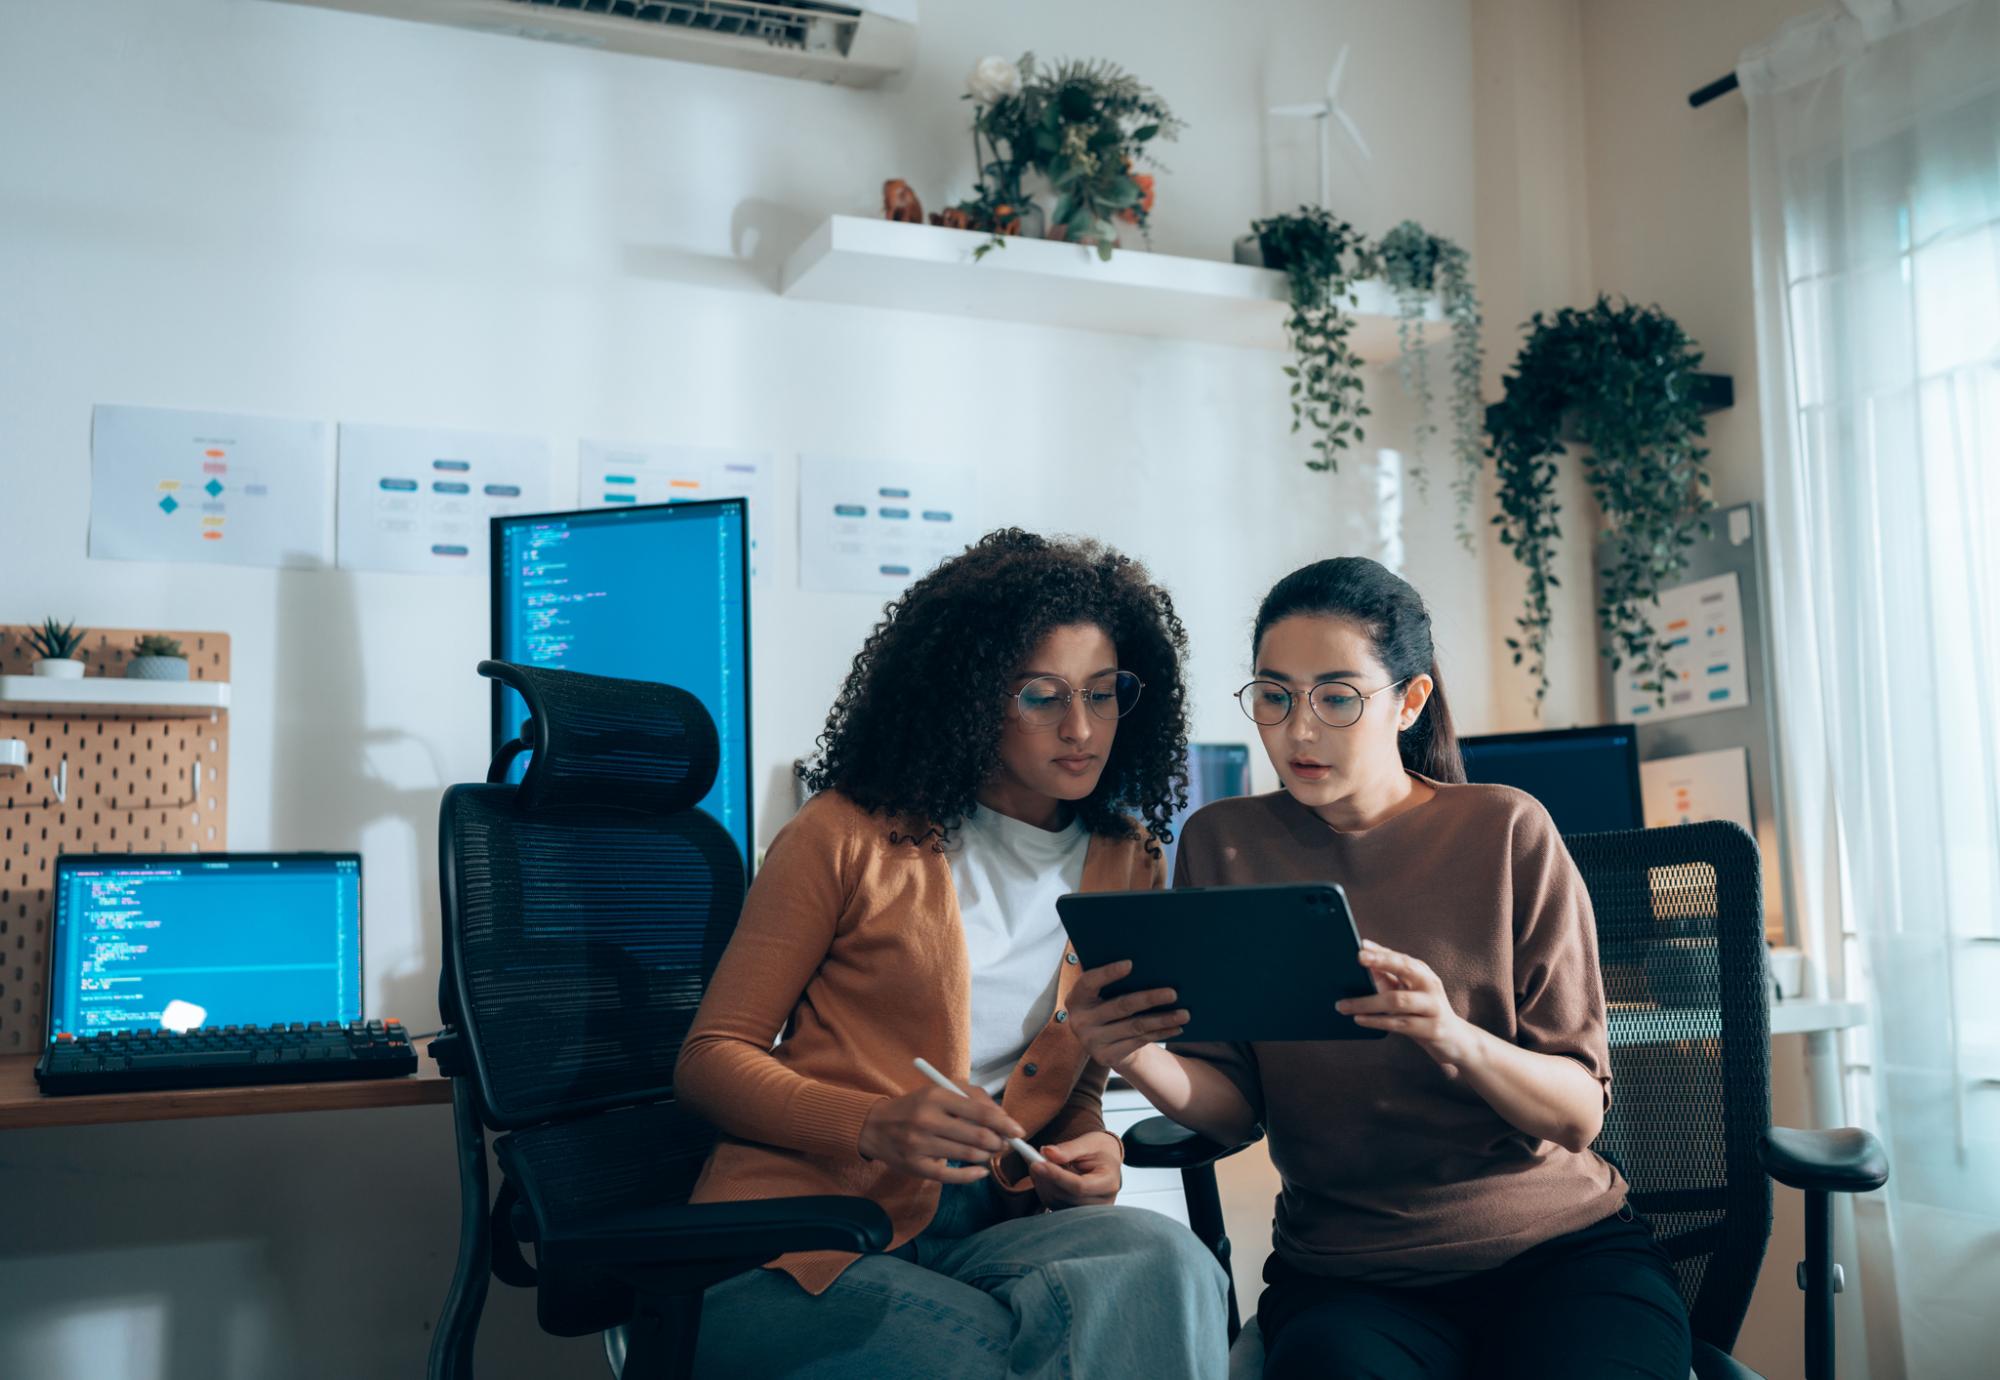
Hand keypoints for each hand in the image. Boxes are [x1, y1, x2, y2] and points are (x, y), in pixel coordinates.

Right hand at [859, 1080, 1026, 1183]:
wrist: (876, 1125)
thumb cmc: (917, 1106)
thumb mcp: (940, 1090)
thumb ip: (973, 1098)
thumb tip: (1004, 1118)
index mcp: (936, 1096)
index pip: (981, 1112)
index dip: (1005, 1123)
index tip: (1019, 1131)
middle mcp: (927, 1120)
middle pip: (978, 1136)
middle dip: (999, 1143)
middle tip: (1005, 1144)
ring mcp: (920, 1145)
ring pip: (968, 1156)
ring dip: (986, 1156)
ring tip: (989, 1152)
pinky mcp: (916, 1167)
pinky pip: (952, 1176)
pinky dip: (972, 1175)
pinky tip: (980, 1171)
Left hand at [1028, 1130, 1121, 1207]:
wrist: (1106, 1162)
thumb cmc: (1099, 1150)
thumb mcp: (1088, 1142)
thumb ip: (1068, 1149)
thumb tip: (1046, 1152)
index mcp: (1109, 1183)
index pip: (1079, 1186)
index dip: (1056, 1176)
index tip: (1037, 1163)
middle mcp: (1101, 1202)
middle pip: (1066, 1195)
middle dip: (1045, 1177)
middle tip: (1031, 1157)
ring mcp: (1089, 1212)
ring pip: (1056, 1201)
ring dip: (1042, 1182)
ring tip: (1039, 1162)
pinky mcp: (1076, 1213)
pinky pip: (1053, 1204)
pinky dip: (1044, 1188)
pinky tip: (1043, 1174)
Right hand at [1065, 960, 1188, 1071]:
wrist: (1103, 1041)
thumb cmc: (1107, 1005)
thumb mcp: (1102, 993)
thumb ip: (1113, 981)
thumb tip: (1146, 964)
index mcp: (1076, 998)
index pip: (1089, 982)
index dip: (1108, 973)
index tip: (1131, 964)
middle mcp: (1079, 1021)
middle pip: (1120, 1006)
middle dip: (1149, 998)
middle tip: (1173, 993)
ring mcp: (1092, 1041)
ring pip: (1135, 1026)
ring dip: (1162, 1019)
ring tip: (1184, 1014)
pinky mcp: (1105, 1057)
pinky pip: (1139, 1042)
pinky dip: (1160, 1033)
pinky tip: (1176, 1027)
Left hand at [1338, 940, 1487, 1077]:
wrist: (1456, 1041)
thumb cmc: (1423, 1012)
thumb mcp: (1408, 992)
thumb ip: (1387, 978)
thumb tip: (1363, 959)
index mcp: (1423, 974)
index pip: (1400, 958)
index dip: (1381, 951)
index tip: (1360, 945)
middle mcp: (1430, 986)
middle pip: (1405, 969)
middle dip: (1381, 961)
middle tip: (1358, 958)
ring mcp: (1433, 1007)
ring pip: (1397, 1000)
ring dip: (1367, 1002)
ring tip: (1343, 1005)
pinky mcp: (1432, 1029)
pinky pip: (1400, 1024)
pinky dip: (1377, 1021)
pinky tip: (1359, 1019)